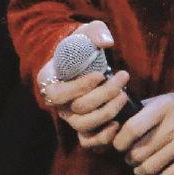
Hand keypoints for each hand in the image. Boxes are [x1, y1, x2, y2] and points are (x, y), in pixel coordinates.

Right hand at [37, 21, 130, 149]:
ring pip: (84, 126)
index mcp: (49, 82)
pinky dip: (103, 138)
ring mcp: (71, 118)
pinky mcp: (85, 128)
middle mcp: (58, 105)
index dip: (79, 87)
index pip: (58, 94)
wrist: (85, 62)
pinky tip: (118, 123)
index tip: (100, 74)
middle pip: (77, 109)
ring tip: (124, 95)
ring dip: (107, 112)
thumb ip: (95, 32)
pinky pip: (89, 143)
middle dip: (104, 94)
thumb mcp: (86, 32)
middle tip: (123, 77)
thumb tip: (106, 42)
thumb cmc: (82, 46)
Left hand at [111, 92, 173, 174]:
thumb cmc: (168, 110)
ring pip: (152, 167)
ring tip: (140, 168)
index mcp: (165, 104)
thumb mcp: (153, 104)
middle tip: (130, 158)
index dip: (119, 143)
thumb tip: (102, 140)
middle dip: (130, 159)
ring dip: (140, 171)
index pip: (132, 129)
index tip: (118, 146)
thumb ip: (131, 117)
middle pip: (140, 152)